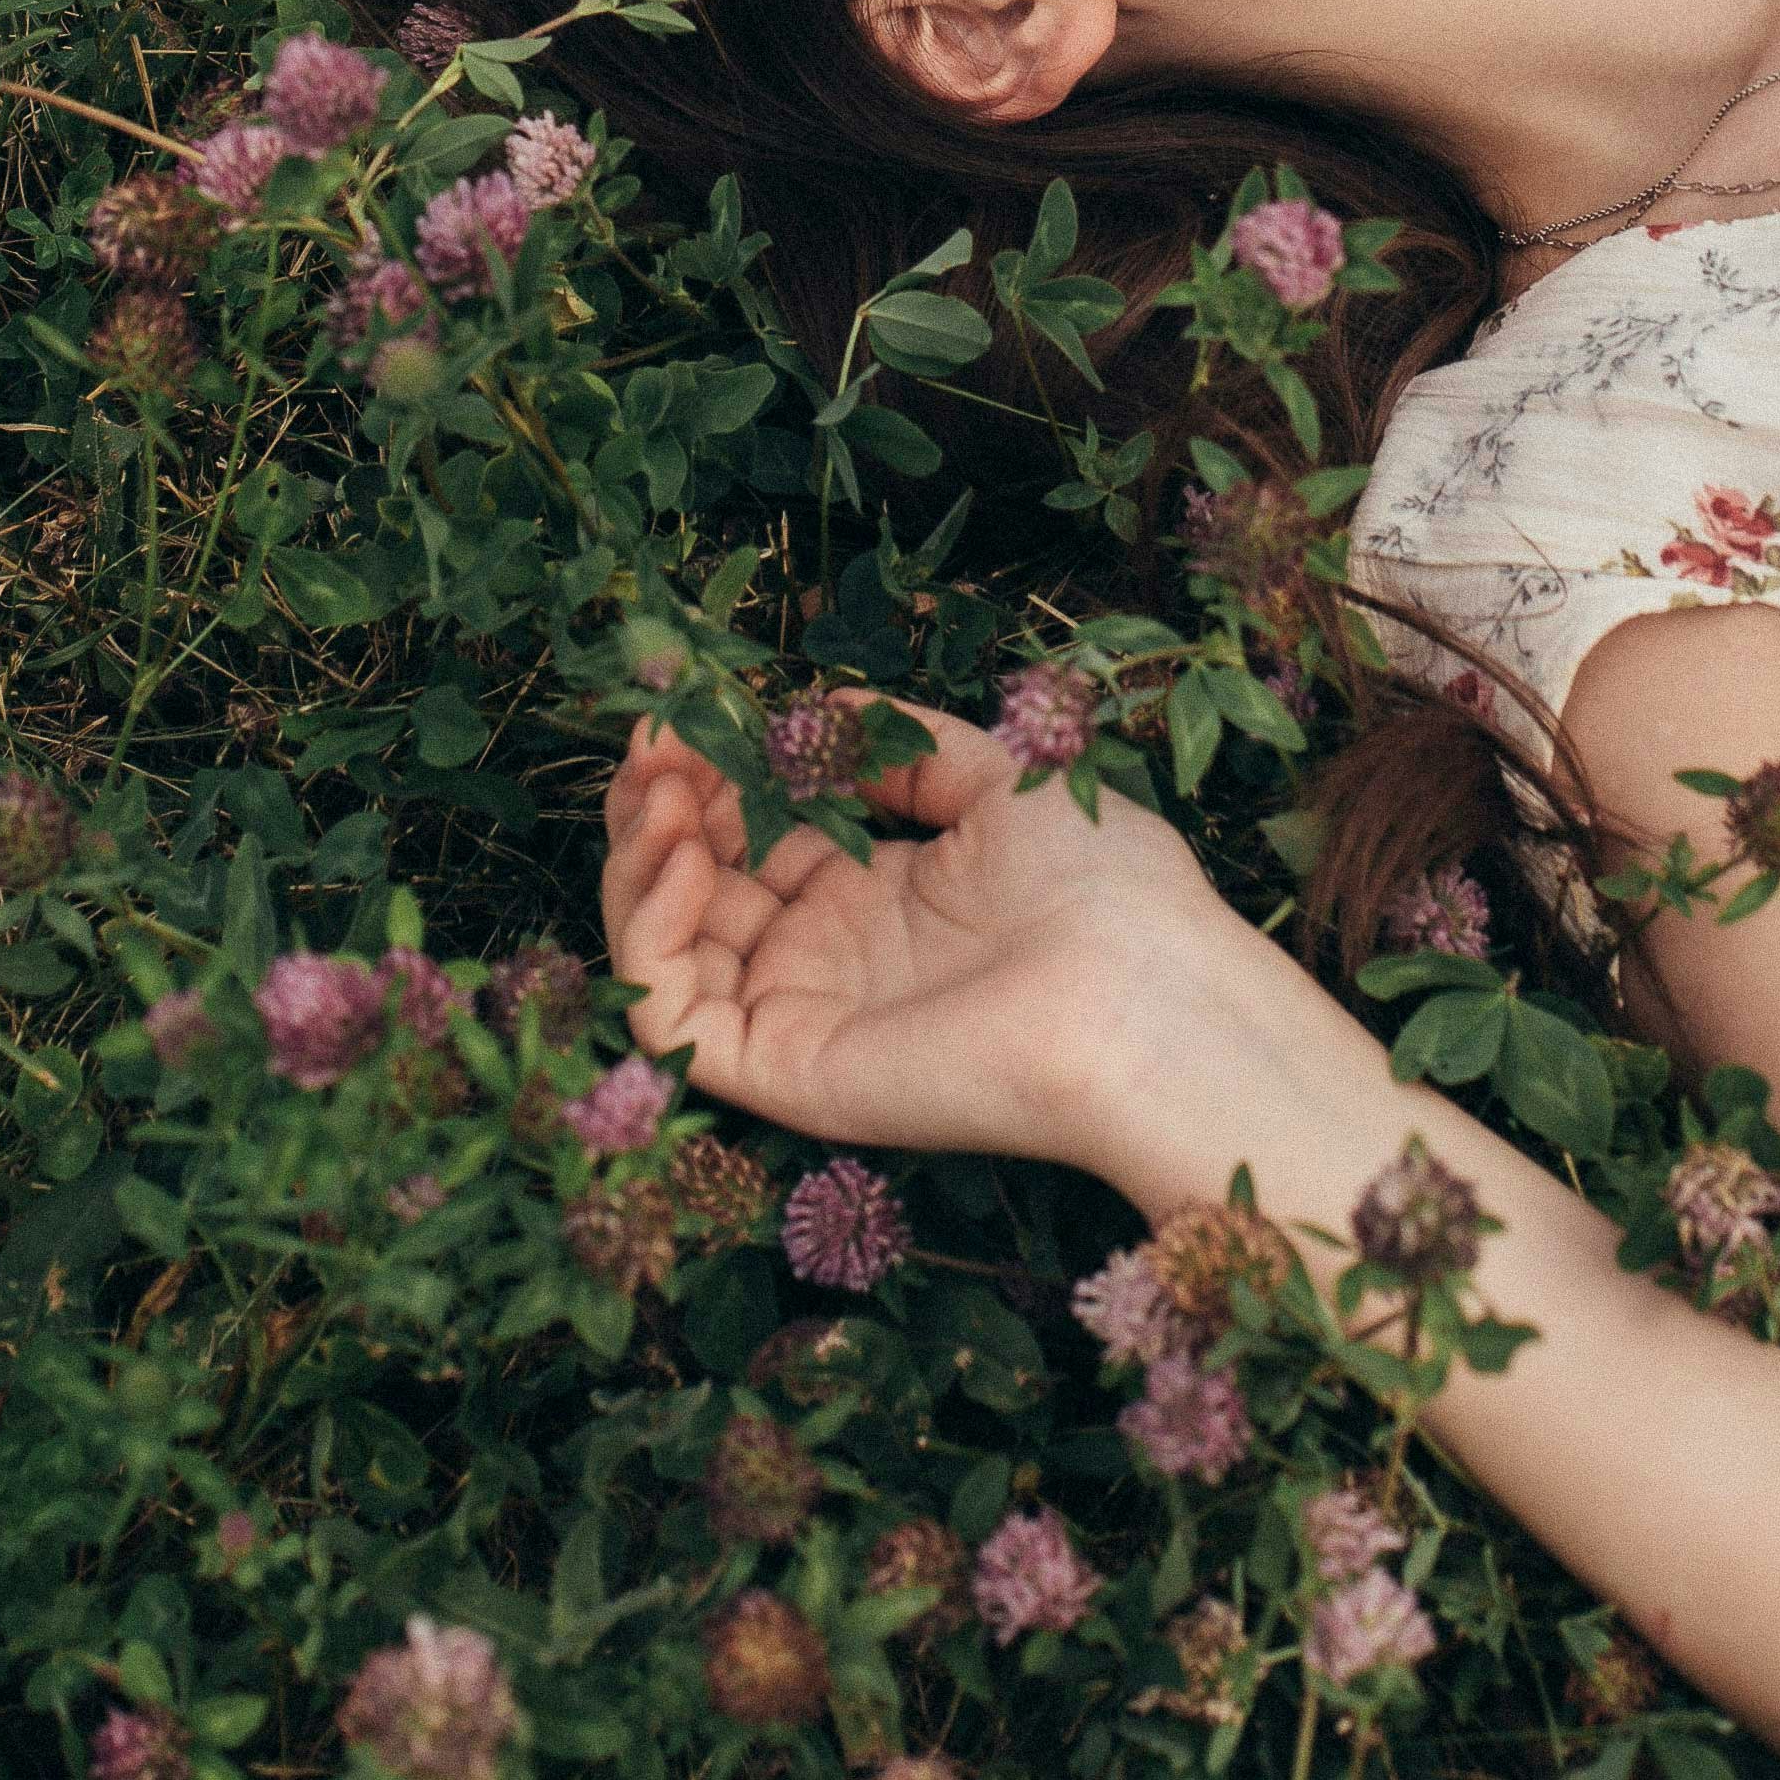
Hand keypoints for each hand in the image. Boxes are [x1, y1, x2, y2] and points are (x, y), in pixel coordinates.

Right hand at [597, 693, 1252, 1173]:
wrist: (1142, 989)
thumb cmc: (1100, 886)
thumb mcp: (997, 780)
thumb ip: (900, 746)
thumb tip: (815, 710)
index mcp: (878, 900)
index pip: (753, 842)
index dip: (709, 779)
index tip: (679, 719)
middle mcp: (829, 960)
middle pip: (695, 892)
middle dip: (658, 809)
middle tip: (651, 745)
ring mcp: (801, 1016)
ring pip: (664, 952)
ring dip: (637, 863)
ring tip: (659, 793)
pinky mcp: (784, 1069)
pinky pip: (672, 1017)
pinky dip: (647, 934)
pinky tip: (680, 857)